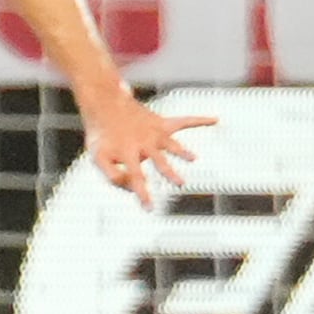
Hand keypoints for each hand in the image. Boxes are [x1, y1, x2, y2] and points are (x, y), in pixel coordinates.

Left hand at [84, 95, 209, 209]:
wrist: (104, 104)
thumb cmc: (102, 135)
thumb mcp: (98, 158)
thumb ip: (113, 176)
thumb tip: (133, 188)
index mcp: (127, 152)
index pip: (135, 176)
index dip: (142, 193)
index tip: (150, 208)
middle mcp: (143, 143)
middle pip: (159, 160)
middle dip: (170, 171)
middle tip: (180, 182)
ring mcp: (154, 132)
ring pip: (172, 144)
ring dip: (182, 151)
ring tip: (192, 158)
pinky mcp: (161, 123)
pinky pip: (183, 121)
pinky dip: (199, 120)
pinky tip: (215, 120)